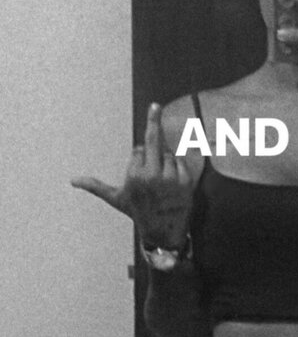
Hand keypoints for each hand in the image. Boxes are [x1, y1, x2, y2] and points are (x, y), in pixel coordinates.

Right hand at [71, 103, 194, 247]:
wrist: (163, 231)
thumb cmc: (138, 212)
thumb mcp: (116, 198)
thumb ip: (95, 186)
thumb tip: (72, 181)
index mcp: (134, 175)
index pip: (138, 150)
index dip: (139, 157)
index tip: (140, 170)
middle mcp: (152, 175)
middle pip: (153, 141)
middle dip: (153, 121)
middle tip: (155, 105)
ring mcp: (170, 178)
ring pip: (169, 154)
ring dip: (166, 161)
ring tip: (163, 181)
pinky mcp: (186, 181)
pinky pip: (182, 163)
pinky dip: (178, 167)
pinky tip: (173, 181)